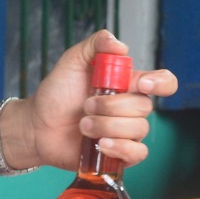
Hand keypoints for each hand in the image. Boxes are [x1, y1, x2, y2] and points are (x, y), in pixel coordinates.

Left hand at [6, 30, 176, 172]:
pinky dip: (119, 147)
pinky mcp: (120, 153)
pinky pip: (137, 153)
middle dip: (111, 106)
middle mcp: (130, 108)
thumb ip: (95, 44)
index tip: (142, 83)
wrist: (38, 125)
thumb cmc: (56, 93)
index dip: (160, 82)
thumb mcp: (72, 61)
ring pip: (139, 129)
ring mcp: (126, 131)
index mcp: (125, 83)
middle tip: (86, 105)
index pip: (161, 81)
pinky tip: (100, 143)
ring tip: (83, 125)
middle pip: (144, 106)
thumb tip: (120, 45)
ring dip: (106, 125)